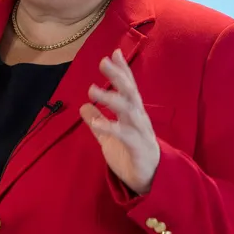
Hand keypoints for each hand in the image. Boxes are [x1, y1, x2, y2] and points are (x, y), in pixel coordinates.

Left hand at [80, 48, 159, 194]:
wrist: (150, 180)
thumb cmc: (131, 155)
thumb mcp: (109, 136)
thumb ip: (98, 120)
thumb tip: (83, 105)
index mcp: (133, 113)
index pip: (129, 87)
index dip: (122, 70)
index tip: (113, 53)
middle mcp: (138, 118)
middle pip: (130, 92)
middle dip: (118, 76)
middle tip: (103, 61)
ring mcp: (140, 132)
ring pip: (128, 110)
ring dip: (111, 98)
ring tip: (91, 90)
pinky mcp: (138, 148)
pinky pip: (124, 135)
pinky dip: (110, 127)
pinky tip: (95, 122)